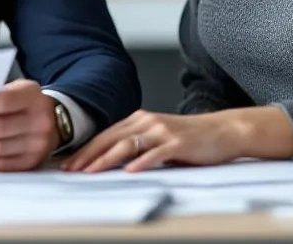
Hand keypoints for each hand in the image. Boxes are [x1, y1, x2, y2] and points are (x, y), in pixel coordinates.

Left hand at [63, 107, 292, 172]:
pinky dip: (140, 161)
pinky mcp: (177, 142)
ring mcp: (162, 131)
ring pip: (127, 144)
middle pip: (110, 138)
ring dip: (106, 159)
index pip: (105, 135)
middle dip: (88, 155)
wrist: (223, 131)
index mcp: (140, 120)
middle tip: (71, 170)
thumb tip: (110, 162)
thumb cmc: (190, 138)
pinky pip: (154, 152)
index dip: (86, 150)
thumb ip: (137, 145)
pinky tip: (129, 171)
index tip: (70, 164)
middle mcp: (147, 122)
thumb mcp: (158, 138)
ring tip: (91, 172)